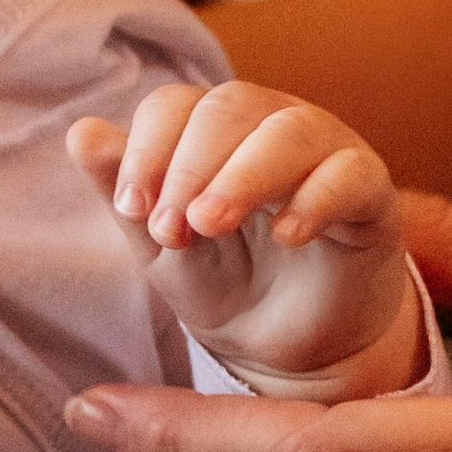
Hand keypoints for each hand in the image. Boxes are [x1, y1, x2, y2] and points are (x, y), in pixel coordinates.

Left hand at [67, 79, 416, 393]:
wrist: (284, 346)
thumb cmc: (222, 280)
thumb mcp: (160, 246)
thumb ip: (125, 192)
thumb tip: (81, 132)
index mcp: (213, 131)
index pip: (175, 106)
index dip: (147, 150)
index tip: (130, 209)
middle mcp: (270, 125)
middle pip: (229, 107)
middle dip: (188, 167)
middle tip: (171, 229)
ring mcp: (326, 152)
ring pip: (290, 131)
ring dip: (242, 176)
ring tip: (210, 225)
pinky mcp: (370, 193)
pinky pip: (350, 174)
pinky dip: (315, 197)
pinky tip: (287, 235)